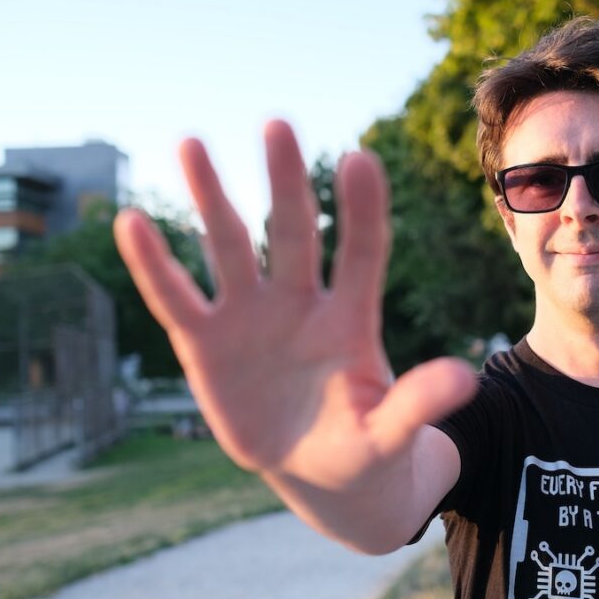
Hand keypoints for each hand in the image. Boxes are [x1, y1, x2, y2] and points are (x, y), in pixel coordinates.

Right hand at [114, 120, 476, 487]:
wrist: (319, 473)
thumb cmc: (365, 448)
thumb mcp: (392, 433)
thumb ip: (420, 404)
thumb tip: (466, 378)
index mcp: (351, 318)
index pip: (361, 252)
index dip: (361, 210)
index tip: (361, 158)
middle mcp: (300, 303)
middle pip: (292, 232)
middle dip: (285, 182)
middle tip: (277, 124)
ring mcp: (251, 317)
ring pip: (229, 247)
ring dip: (212, 198)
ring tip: (192, 143)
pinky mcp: (206, 344)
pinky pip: (177, 298)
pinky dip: (155, 265)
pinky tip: (132, 222)